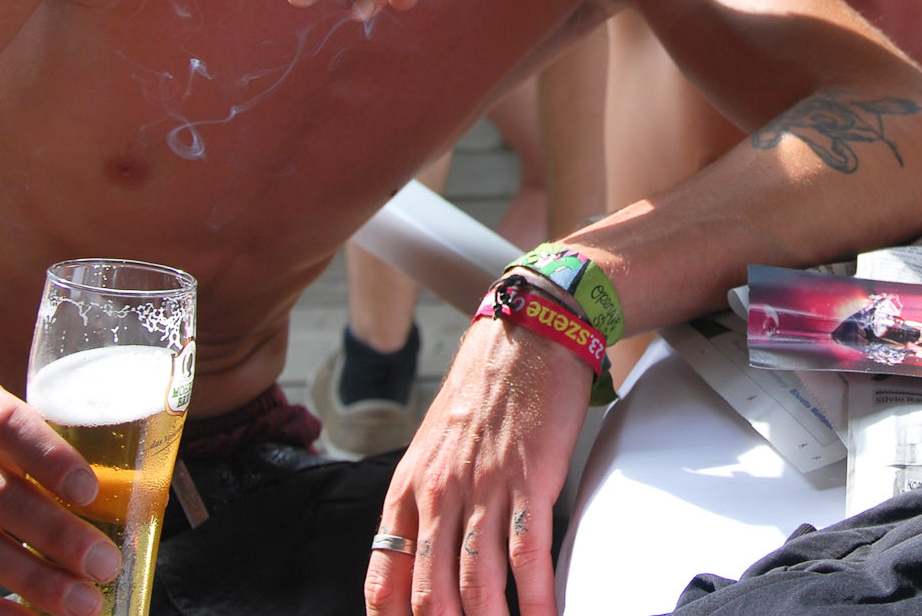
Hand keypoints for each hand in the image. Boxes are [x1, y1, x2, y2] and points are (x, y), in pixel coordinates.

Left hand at [365, 320, 590, 615]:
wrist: (527, 332)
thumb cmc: (486, 387)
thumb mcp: (435, 446)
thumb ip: (427, 500)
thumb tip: (430, 554)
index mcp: (409, 490)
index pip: (385, 581)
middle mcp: (439, 495)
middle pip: (430, 596)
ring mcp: (483, 490)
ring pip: (477, 587)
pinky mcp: (529, 481)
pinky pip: (527, 557)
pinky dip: (537, 602)